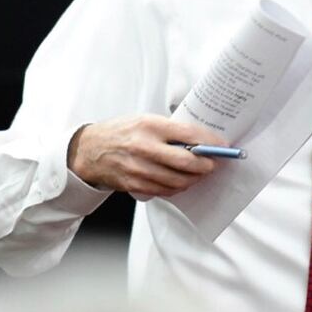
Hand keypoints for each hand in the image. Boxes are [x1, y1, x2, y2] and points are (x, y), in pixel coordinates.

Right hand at [67, 115, 226, 198]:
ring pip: (178, 180)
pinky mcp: (134, 184)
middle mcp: (144, 147)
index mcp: (150, 126)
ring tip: (199, 173)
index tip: (222, 146)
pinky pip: (165, 190)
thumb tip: (201, 140)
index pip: (189, 135)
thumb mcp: (145, 120)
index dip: (210, 143)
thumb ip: (171, 130)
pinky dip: (178, 187)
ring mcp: (139, 168)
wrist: (89, 150)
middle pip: (187, 162)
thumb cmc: (121, 132)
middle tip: (213, 164)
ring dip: (194, 179)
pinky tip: (182, 181)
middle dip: (206, 165)